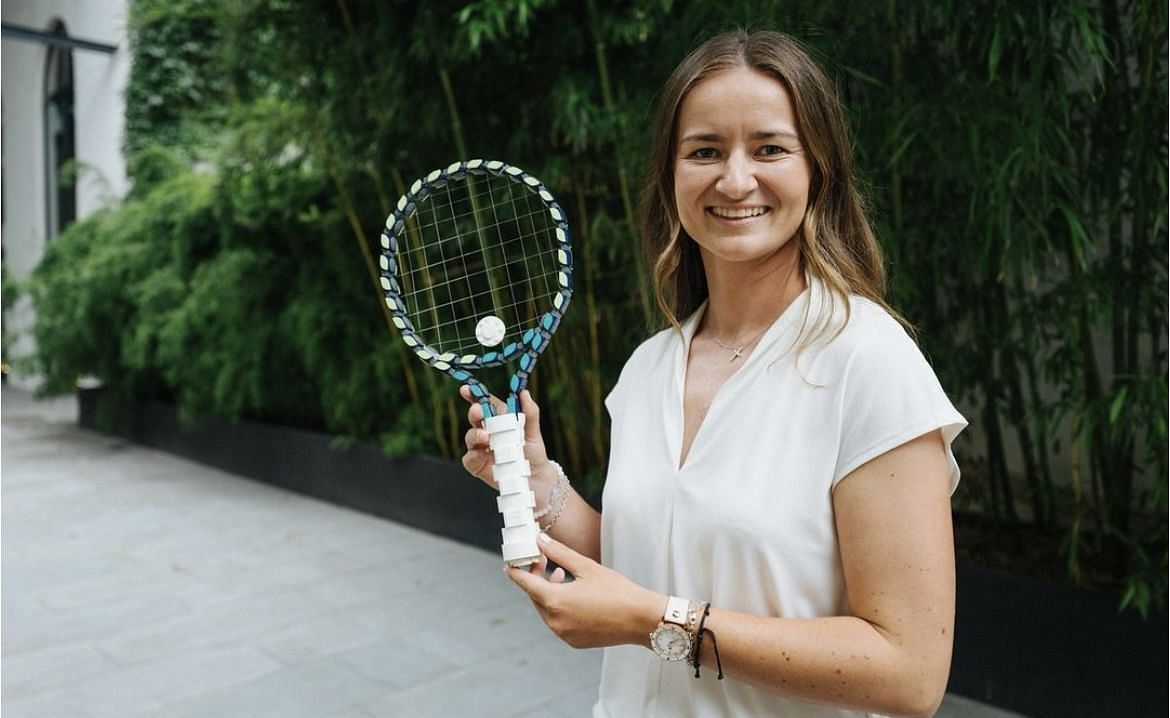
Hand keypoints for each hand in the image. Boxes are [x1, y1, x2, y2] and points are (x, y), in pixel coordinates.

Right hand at [459, 388, 551, 487]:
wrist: (536, 479)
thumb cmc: (533, 452)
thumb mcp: (533, 432)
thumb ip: (529, 413)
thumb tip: (524, 392)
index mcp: (499, 419)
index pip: (486, 404)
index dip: (475, 395)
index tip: (467, 389)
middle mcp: (488, 431)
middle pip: (475, 418)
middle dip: (474, 412)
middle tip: (477, 411)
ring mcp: (481, 448)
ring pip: (470, 437)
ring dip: (475, 434)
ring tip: (485, 436)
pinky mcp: (478, 465)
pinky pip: (469, 458)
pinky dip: (473, 455)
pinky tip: (482, 454)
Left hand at [506, 534, 662, 648]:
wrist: (642, 619)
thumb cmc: (617, 591)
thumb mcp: (586, 567)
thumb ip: (559, 553)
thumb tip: (539, 540)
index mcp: (555, 601)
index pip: (525, 583)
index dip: (516, 570)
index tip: (510, 561)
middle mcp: (555, 621)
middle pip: (535, 596)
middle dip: (536, 577)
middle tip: (544, 559)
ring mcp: (563, 634)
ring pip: (546, 609)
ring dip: (548, 591)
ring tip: (561, 574)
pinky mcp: (573, 641)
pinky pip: (558, 621)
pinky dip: (559, 607)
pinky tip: (572, 594)